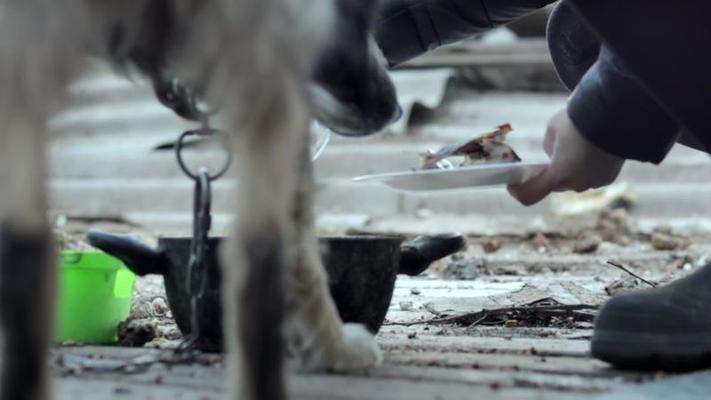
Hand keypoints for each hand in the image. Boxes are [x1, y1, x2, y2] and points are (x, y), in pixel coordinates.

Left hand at [507, 109, 624, 205]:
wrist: (618, 116)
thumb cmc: (580, 120)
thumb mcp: (553, 129)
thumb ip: (549, 147)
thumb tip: (555, 155)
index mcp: (557, 175)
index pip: (530, 194)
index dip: (518, 191)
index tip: (512, 184)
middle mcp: (575, 184)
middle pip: (554, 184)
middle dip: (548, 175)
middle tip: (546, 160)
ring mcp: (594, 182)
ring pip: (574, 181)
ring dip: (569, 171)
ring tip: (572, 151)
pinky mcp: (608, 178)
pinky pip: (590, 176)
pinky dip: (586, 168)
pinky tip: (589, 151)